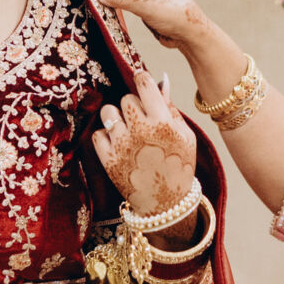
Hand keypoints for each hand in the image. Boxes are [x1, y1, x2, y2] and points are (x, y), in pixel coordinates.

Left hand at [91, 78, 198, 217]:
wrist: (166, 204)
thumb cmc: (178, 166)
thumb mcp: (185, 135)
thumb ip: (170, 106)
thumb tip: (161, 79)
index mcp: (162, 122)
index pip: (143, 83)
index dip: (141, 79)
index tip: (141, 82)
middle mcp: (140, 130)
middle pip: (126, 99)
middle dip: (133, 106)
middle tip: (141, 121)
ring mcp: (122, 145)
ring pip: (108, 112)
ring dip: (117, 118)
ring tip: (127, 131)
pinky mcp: (108, 159)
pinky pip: (98, 133)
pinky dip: (106, 137)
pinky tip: (119, 145)